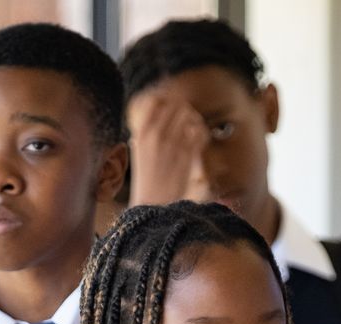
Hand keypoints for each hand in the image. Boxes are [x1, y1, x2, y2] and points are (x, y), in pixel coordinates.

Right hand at [127, 89, 207, 206]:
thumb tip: (138, 134)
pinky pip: (200, 133)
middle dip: (185, 110)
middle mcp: (155, 135)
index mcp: (141, 133)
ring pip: (190, 116)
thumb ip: (140, 141)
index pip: (155, 101)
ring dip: (196, 120)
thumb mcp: (138, 156)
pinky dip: (203, 133)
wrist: (153, 205)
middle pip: (176, 105)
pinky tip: (200, 139)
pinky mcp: (187, 155)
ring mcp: (172, 144)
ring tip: (195, 130)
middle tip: (188, 121)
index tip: (172, 109)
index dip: (167, 102)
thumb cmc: (146, 182)